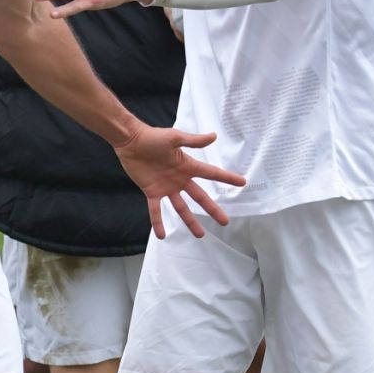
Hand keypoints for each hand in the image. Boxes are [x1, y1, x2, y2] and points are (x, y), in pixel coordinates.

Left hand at [112, 124, 244, 238]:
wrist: (131, 141)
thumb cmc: (153, 137)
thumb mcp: (175, 137)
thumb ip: (193, 141)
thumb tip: (214, 136)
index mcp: (188, 166)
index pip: (211, 173)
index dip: (227, 178)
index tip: (242, 183)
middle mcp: (180, 179)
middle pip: (200, 197)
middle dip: (212, 209)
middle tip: (225, 221)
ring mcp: (166, 187)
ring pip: (181, 208)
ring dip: (190, 221)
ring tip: (200, 235)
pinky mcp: (151, 192)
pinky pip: (156, 210)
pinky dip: (157, 222)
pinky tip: (162, 236)